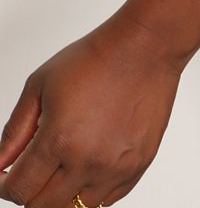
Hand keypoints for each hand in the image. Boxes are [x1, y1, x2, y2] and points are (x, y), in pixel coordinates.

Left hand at [0, 15, 182, 206]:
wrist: (145, 47)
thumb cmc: (96, 58)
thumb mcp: (40, 85)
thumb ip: (14, 131)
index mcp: (59, 139)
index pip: (18, 190)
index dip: (3, 186)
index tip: (6, 176)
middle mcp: (88, 161)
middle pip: (41, 207)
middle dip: (29, 191)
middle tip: (32, 170)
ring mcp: (115, 169)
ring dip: (59, 194)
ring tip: (61, 164)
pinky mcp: (137, 168)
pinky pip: (104, 201)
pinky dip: (88, 190)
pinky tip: (86, 164)